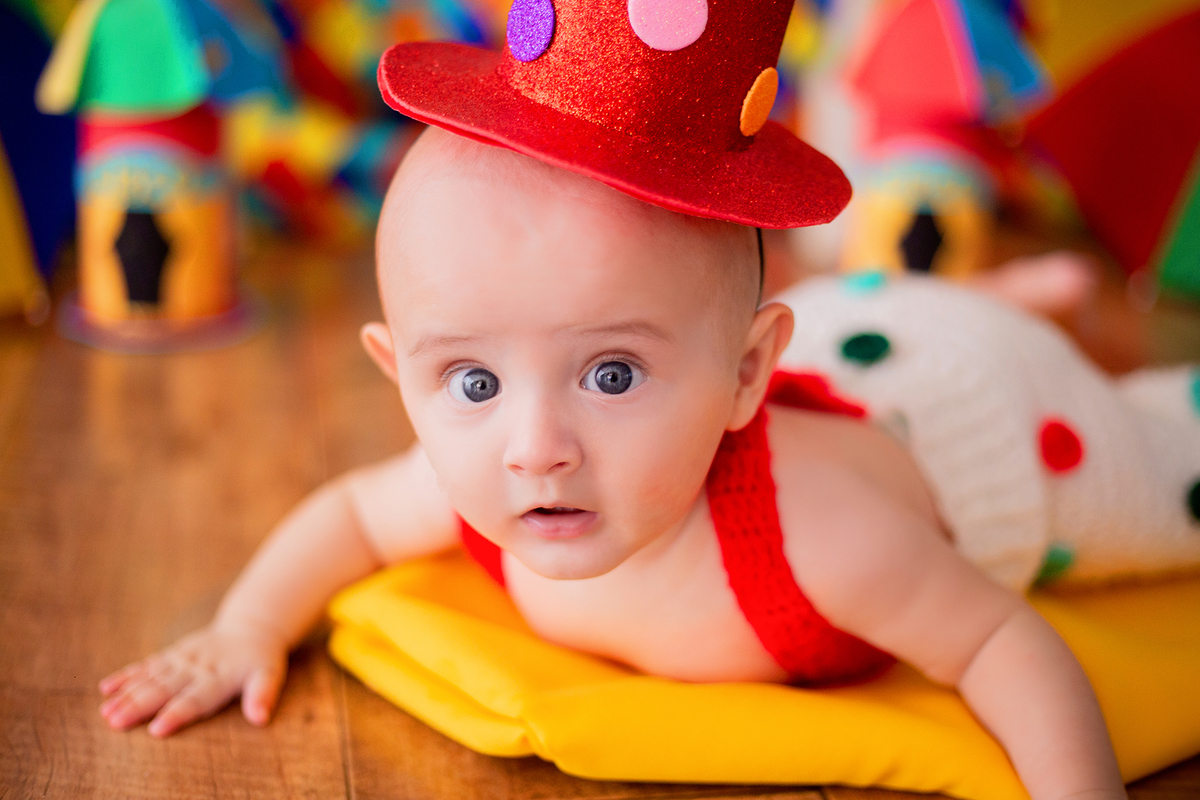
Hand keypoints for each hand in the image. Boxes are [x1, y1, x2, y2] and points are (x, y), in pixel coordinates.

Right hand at [99, 620, 287, 736]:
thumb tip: (261, 718)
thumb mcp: (270, 675)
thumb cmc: (260, 660)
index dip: (176, 714)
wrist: (251, 628)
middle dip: (139, 706)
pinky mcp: (173, 654)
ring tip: (106, 711)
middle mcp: (196, 668)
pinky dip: (127, 675)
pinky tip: (106, 688)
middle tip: (116, 722)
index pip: (195, 699)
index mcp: (219, 677)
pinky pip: (147, 665)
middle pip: (165, 689)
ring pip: (151, 677)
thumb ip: (263, 695)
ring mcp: (182, 660)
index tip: (156, 729)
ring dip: (127, 693)